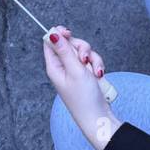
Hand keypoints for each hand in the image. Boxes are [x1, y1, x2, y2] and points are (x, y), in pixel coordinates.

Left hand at [43, 27, 121, 149]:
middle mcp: (63, 67)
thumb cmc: (84, 98)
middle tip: (84, 59)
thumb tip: (52, 33)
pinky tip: (98, 75)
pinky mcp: (85, 74)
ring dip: (92, 59)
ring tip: (94, 72)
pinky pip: (91, 61)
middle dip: (82, 49)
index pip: (50, 43)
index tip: (69, 33)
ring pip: (84, 52)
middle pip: (70, 44)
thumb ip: (64, 50)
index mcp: (54, 66)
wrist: (98, 116)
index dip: (59, 34)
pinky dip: (97, 66)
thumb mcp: (74, 70)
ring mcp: (75, 71)